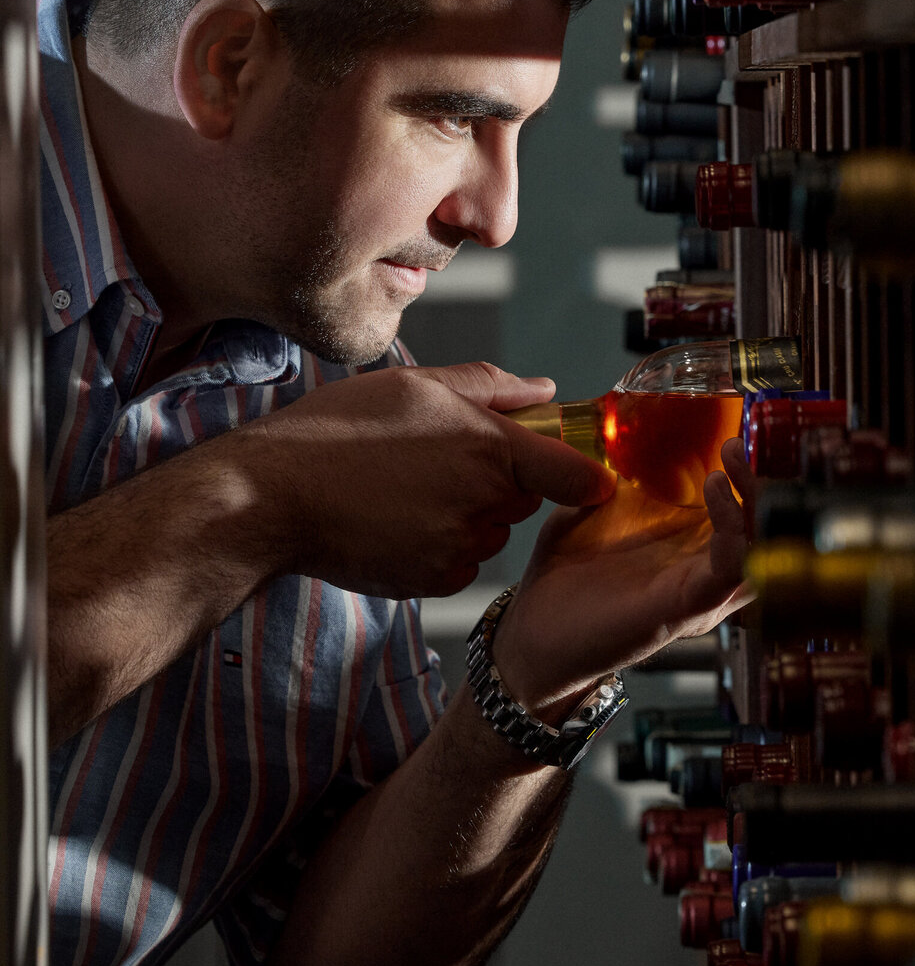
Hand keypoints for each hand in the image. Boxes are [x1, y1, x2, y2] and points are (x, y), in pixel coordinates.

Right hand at [238, 362, 613, 598]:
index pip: (575, 474)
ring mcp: (460, 547)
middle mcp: (485, 503)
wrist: (273, 496)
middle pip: (526, 495)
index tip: (589, 474)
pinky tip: (399, 518)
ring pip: (491, 528)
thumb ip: (491, 386)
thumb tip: (545, 388)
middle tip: (443, 454)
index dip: (587, 474)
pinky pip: (461, 561)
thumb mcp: (416, 385)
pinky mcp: (433, 581)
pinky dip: (442, 543)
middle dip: (501, 477)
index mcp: (491, 448)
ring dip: (469, 511)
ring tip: (409, 485)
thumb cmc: (338, 431)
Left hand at [492, 437, 756, 717]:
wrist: (535, 636)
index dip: (748, 470)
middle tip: (740, 442)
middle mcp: (703, 571)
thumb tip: (625, 432)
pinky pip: (728, 571)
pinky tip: (715, 493)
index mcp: (688, 548)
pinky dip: (732, 531)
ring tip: (731, 461)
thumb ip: (614, 477)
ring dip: (753, 500)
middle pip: (762, 526)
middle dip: (760, 479)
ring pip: (758, 548)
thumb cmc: (567, 583)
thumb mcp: (594, 511)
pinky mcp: (684, 609)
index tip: (736, 430)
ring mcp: (699, 593)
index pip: (740, 508)